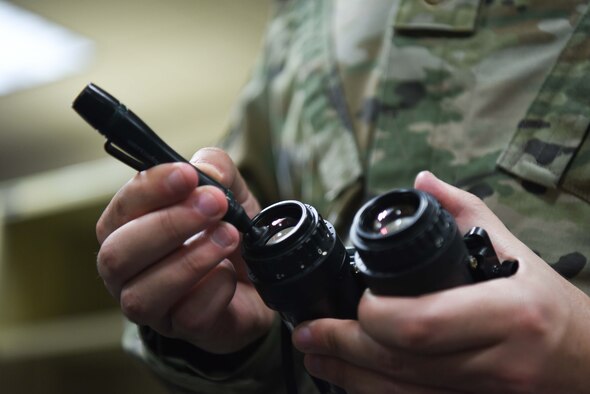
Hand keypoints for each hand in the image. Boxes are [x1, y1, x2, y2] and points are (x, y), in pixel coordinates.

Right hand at [96, 147, 273, 352]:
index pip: (121, 209)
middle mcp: (128, 272)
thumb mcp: (229, 189)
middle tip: (215, 205)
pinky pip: (188, 317)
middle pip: (117, 255)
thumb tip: (206, 171)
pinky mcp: (183, 330)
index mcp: (128, 229)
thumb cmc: (228, 230)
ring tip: (230, 237)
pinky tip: (231, 274)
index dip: (151, 189)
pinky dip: (214, 291)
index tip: (187, 175)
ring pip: (143, 295)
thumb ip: (215, 168)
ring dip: (191, 260)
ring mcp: (153, 306)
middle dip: (168, 225)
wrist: (261, 276)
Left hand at [292, 171, 589, 392]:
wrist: (589, 365)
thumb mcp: (517, 251)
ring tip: (316, 356)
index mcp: (509, 314)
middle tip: (308, 331)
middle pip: (403, 362)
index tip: (355, 302)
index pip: (424, 322)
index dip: (377, 317)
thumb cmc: (552, 306)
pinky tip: (352, 380)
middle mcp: (497, 362)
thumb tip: (422, 183)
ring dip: (350, 376)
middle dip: (345, 348)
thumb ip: (465, 212)